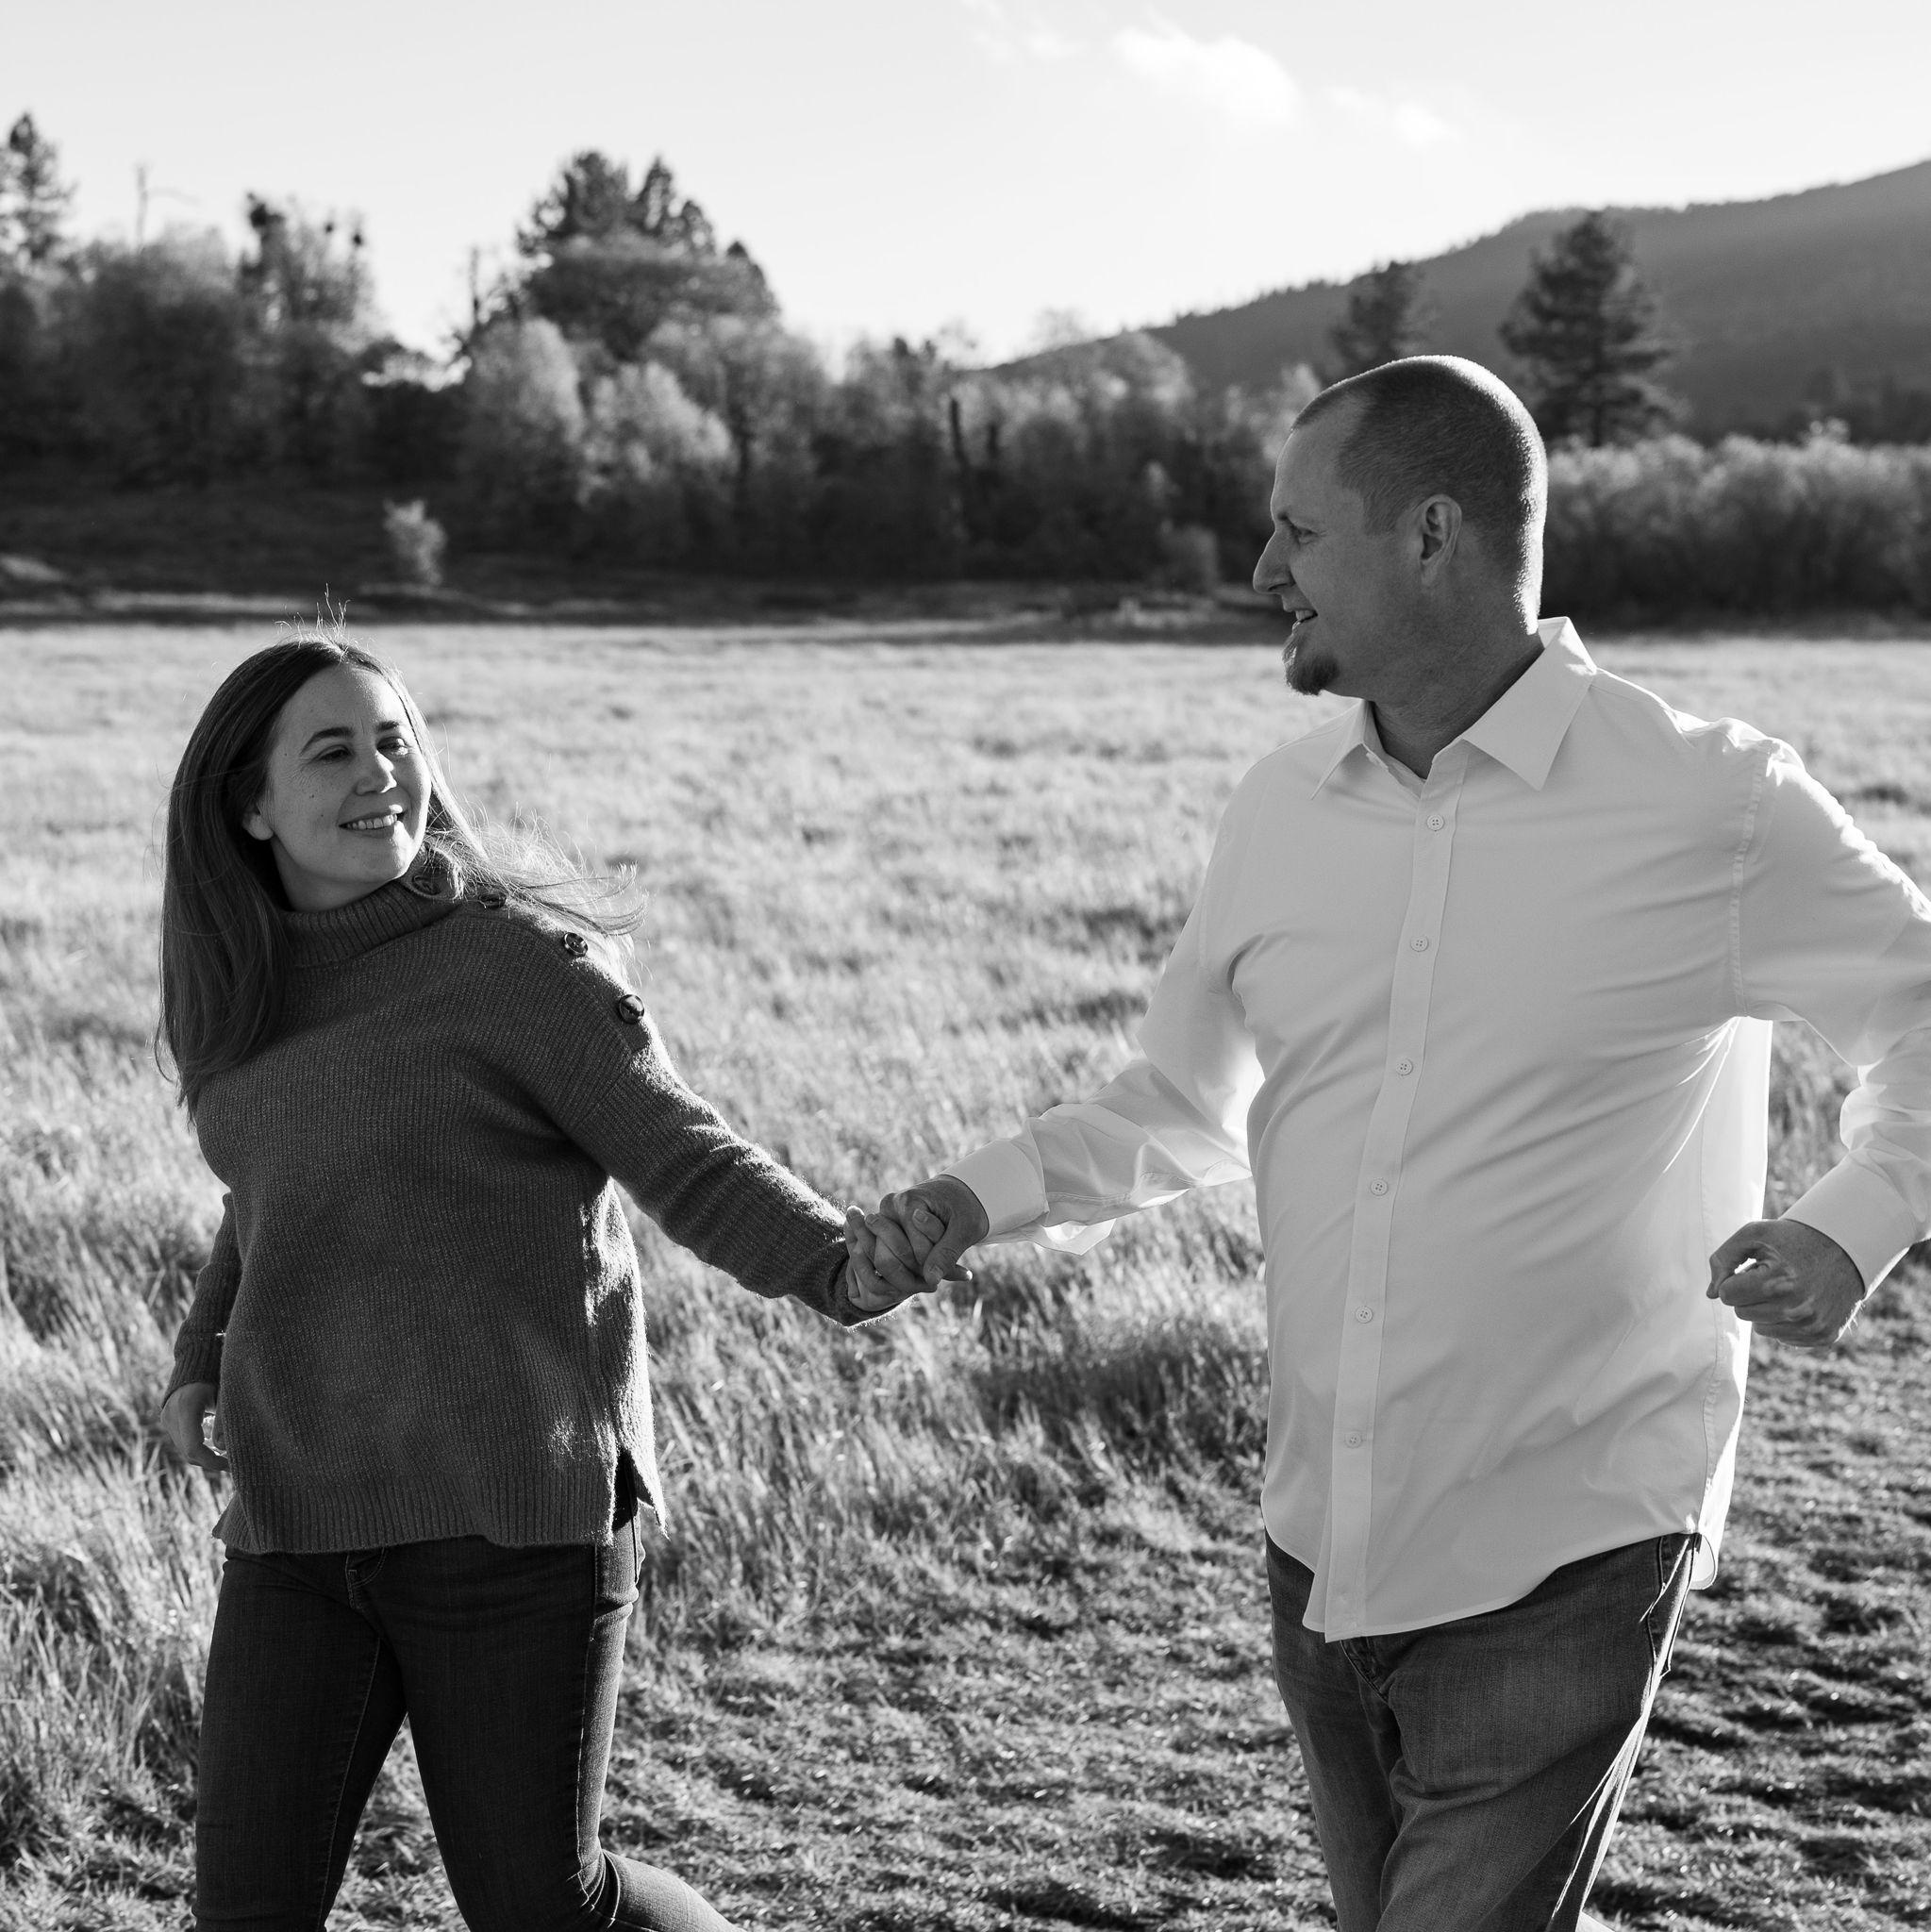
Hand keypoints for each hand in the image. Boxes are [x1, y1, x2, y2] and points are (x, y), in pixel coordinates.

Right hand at [159, 1381, 227, 1471]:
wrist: (197, 1360)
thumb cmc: (218, 1374)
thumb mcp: (225, 1395)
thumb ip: (224, 1421)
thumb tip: (224, 1448)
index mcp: (186, 1408)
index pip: (193, 1447)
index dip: (212, 1461)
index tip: (231, 1465)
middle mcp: (171, 1415)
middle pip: (188, 1451)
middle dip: (211, 1461)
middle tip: (234, 1463)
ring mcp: (167, 1418)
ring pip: (185, 1448)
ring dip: (205, 1455)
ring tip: (229, 1456)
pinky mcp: (168, 1419)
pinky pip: (183, 1440)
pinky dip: (199, 1446)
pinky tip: (217, 1447)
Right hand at [844, 1175, 989, 1313]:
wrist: (957, 1195)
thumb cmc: (964, 1209)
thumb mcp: (966, 1229)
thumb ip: (947, 1254)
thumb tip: (930, 1281)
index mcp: (907, 1202)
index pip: (919, 1251)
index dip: (939, 1259)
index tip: (957, 1249)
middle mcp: (888, 1209)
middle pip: (895, 1259)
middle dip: (923, 1269)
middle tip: (951, 1265)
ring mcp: (881, 1220)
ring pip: (887, 1264)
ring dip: (915, 1271)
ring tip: (939, 1262)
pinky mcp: (881, 1232)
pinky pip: (888, 1262)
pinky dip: (909, 1270)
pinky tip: (928, 1265)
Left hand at [1707, 1217, 1867, 1348]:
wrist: (1846, 1248)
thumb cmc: (1792, 1240)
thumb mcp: (1753, 1235)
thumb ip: (1723, 1259)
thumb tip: (1711, 1295)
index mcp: (1777, 1281)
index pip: (1727, 1294)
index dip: (1735, 1280)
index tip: (1753, 1269)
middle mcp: (1796, 1308)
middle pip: (1742, 1313)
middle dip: (1750, 1294)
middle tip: (1773, 1276)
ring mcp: (1812, 1325)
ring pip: (1760, 1328)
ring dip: (1766, 1309)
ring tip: (1787, 1288)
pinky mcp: (1824, 1336)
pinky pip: (1783, 1338)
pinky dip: (1786, 1322)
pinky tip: (1801, 1301)